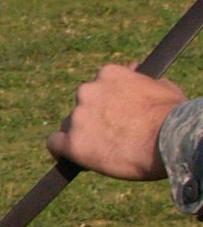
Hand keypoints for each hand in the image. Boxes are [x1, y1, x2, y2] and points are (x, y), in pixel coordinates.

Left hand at [46, 64, 185, 179]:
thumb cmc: (171, 115)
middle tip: (110, 134)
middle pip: (82, 106)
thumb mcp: (161, 86)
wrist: (167, 141)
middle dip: (93, 118)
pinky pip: (54, 144)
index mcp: (108, 74)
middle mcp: (88, 91)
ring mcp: (77, 117)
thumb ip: (142, 79)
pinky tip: (69, 157)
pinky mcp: (71, 143)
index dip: (105, 102)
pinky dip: (60, 150)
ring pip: (69, 125)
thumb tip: (134, 69)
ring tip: (102, 149)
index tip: (115, 114)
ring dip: (80, 135)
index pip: (98, 86)